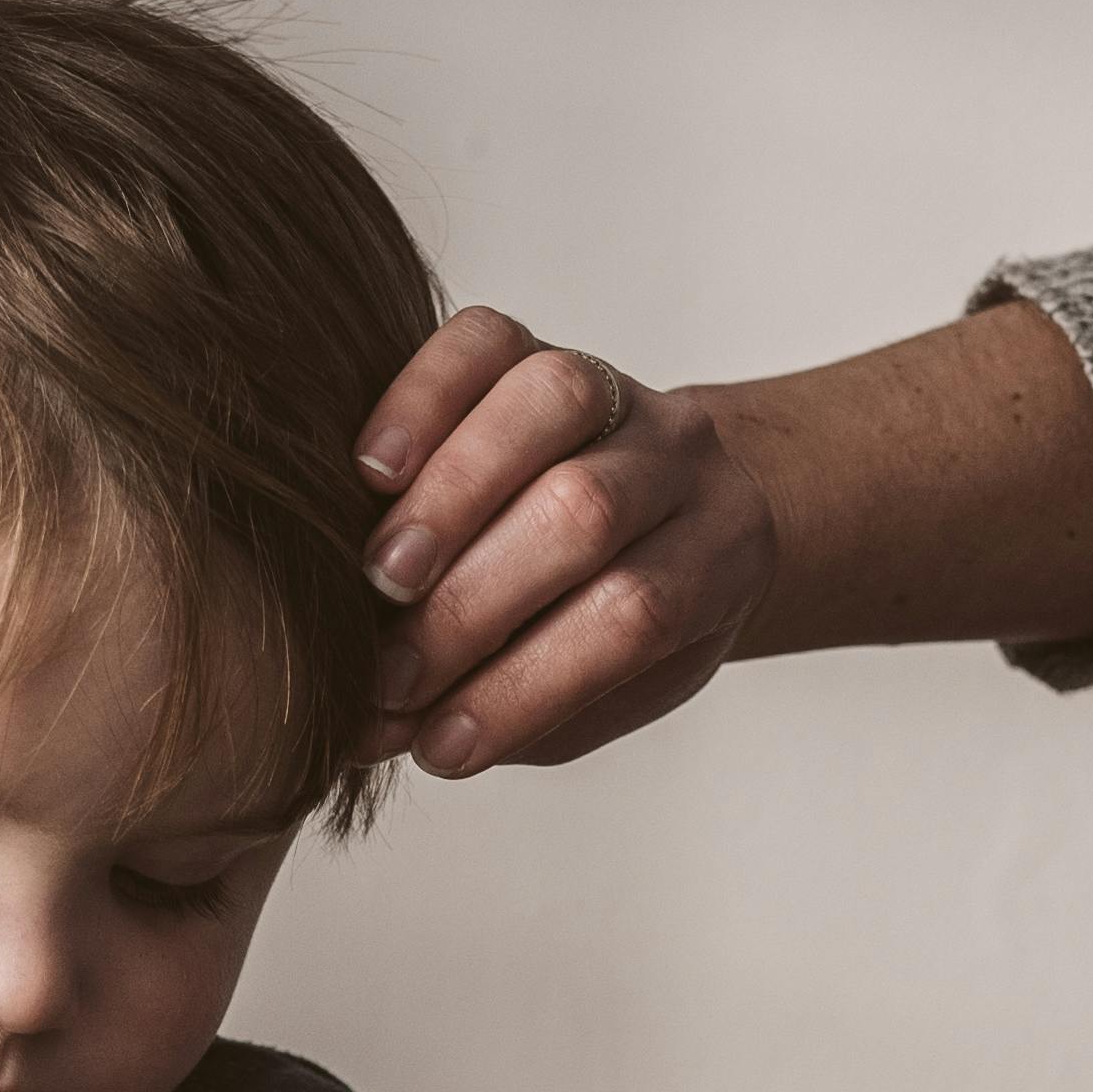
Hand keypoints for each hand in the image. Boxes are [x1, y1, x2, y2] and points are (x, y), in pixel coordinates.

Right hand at [356, 317, 779, 776]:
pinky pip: (484, 342)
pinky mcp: (538, 344)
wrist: (676, 507)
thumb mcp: (606, 687)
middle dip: (475, 600)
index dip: (530, 686)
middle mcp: (682, 458)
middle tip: (391, 673)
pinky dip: (419, 400)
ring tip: (380, 577)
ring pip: (548, 404)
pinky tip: (370, 472)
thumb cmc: (622, 619)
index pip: (635, 616)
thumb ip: (513, 711)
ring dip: (450, 497)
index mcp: (721, 555)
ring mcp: (615, 388)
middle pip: (585, 512)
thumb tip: (371, 734)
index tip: (442, 749)